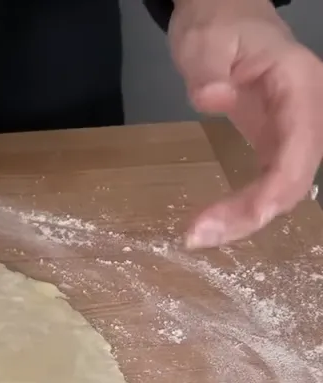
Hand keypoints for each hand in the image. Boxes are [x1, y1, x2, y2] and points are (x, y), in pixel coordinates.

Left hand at [170, 0, 322, 247]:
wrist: (224, 16)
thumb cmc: (217, 26)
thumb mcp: (204, 42)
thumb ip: (207, 71)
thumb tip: (213, 98)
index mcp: (299, 85)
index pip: (299, 147)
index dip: (274, 189)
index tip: (241, 217)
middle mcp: (308, 112)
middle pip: (294, 178)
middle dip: (253, 213)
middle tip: (199, 236)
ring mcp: (296, 129)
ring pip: (284, 188)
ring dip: (247, 217)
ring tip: (200, 235)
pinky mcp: (278, 142)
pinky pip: (271, 182)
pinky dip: (246, 206)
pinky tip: (215, 223)